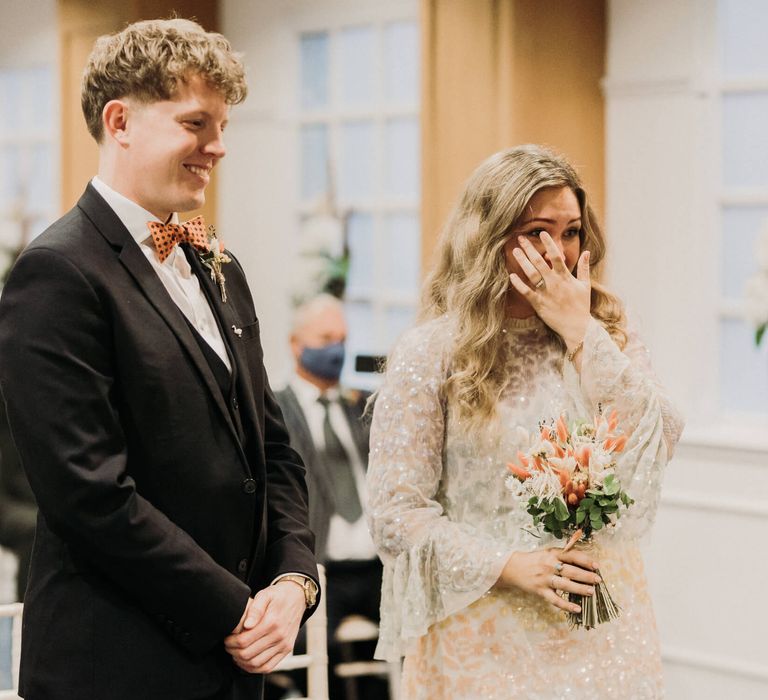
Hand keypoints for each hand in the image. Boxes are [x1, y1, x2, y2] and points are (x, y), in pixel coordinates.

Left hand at [224, 581, 305, 673]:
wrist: (297, 597)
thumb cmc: (278, 595)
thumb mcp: (265, 595)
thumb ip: (255, 609)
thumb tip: (247, 625)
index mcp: (272, 622)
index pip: (244, 640)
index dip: (231, 642)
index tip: (226, 638)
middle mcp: (279, 636)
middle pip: (248, 654)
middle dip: (233, 652)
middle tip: (228, 646)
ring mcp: (284, 645)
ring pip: (256, 663)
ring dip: (242, 661)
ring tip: (236, 653)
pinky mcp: (286, 650)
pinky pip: (268, 667)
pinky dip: (254, 668)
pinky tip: (247, 661)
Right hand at [496, 546, 601, 613]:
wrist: (512, 567)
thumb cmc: (534, 560)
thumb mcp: (547, 552)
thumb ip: (563, 554)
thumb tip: (584, 558)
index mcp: (552, 553)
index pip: (572, 556)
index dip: (585, 560)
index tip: (596, 566)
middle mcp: (549, 565)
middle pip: (571, 571)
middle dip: (586, 576)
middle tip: (598, 580)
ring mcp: (544, 579)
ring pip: (565, 585)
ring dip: (580, 589)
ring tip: (591, 592)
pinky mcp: (540, 591)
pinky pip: (555, 600)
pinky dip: (566, 605)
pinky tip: (577, 609)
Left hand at [508, 231, 590, 349]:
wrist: (577, 327)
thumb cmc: (581, 306)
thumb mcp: (585, 285)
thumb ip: (584, 268)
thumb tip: (587, 252)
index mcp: (565, 277)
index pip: (556, 256)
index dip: (549, 244)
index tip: (542, 233)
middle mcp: (554, 283)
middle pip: (539, 262)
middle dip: (529, 249)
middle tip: (520, 238)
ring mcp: (545, 293)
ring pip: (531, 274)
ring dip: (522, 262)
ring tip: (515, 251)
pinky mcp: (539, 304)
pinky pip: (526, 292)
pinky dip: (519, 284)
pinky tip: (511, 275)